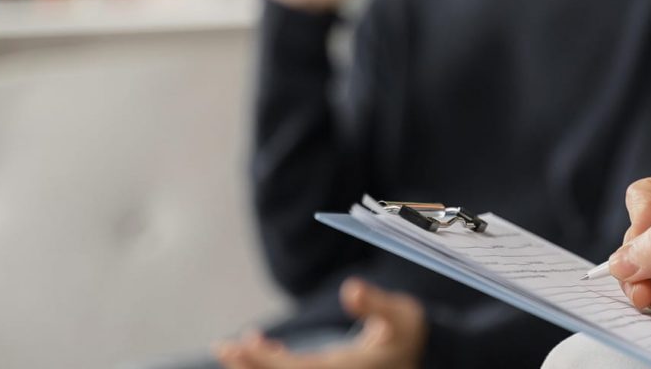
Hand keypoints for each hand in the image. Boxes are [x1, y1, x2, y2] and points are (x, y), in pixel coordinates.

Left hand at [215, 278, 425, 368]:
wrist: (426, 355)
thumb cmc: (410, 332)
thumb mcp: (400, 314)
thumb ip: (376, 302)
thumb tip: (350, 289)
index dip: (264, 362)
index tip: (241, 345)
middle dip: (250, 366)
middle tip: (224, 347)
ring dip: (257, 366)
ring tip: (233, 348)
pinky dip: (273, 364)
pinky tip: (262, 349)